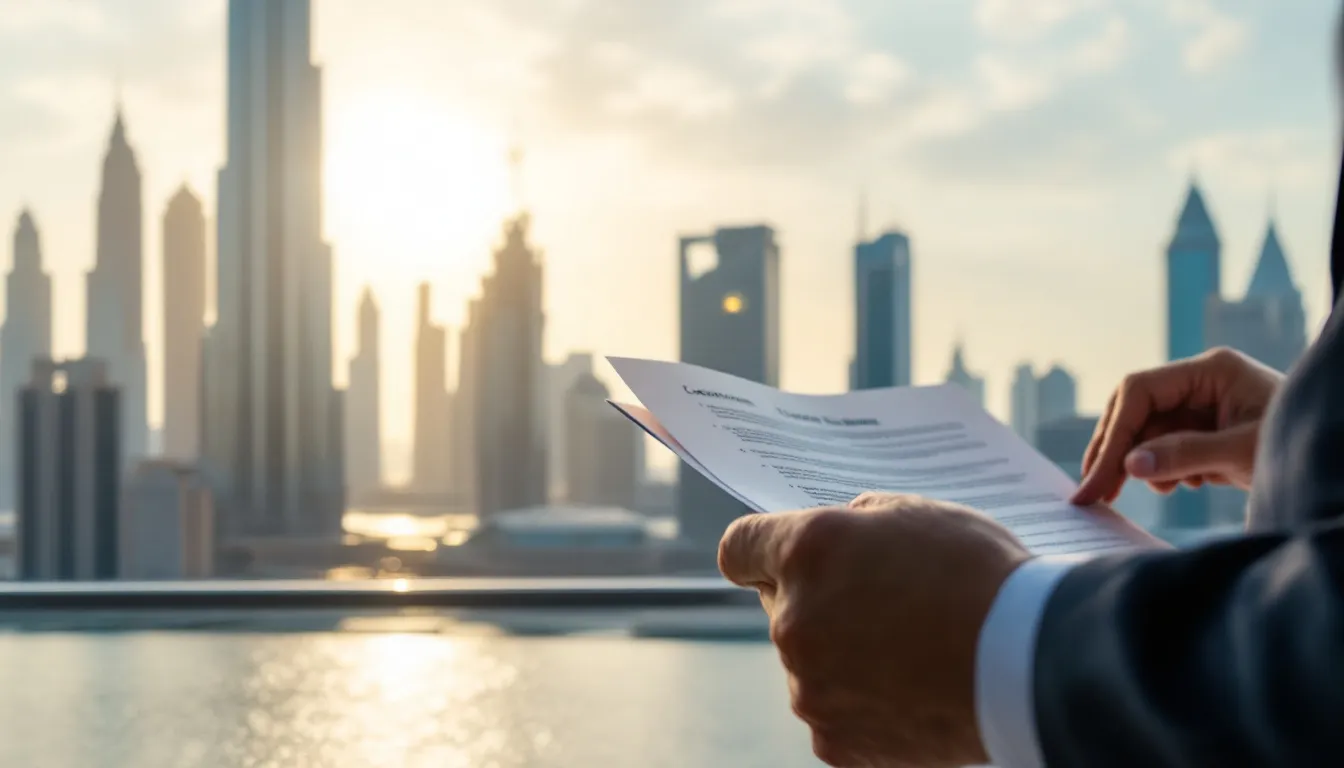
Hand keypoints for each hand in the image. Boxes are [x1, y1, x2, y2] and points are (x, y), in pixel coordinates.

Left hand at [718, 492, 1029, 767]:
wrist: (1033, 665)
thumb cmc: (982, 578)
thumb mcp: (917, 514)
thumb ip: (855, 524)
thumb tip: (835, 542)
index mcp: (807, 553)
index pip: (738, 549)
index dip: (760, 552)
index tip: (778, 560)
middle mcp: (793, 620)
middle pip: (779, 607)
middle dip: (817, 601)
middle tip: (880, 603)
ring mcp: (809, 687)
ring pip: (809, 663)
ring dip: (842, 655)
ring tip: (912, 650)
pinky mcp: (834, 740)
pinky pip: (835, 713)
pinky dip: (864, 704)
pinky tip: (913, 690)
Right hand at [1072, 347, 1281, 504]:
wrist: (1334, 464)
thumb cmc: (1301, 446)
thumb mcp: (1242, 452)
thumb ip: (1184, 454)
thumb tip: (1130, 465)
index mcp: (1211, 371)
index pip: (1139, 392)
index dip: (1112, 435)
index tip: (1096, 478)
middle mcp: (1200, 382)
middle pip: (1134, 409)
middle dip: (1114, 451)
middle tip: (1094, 494)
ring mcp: (1202, 406)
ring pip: (1146, 430)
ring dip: (1140, 463)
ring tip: (1156, 490)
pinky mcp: (1206, 430)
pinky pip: (1164, 445)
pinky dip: (1161, 468)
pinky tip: (1178, 485)